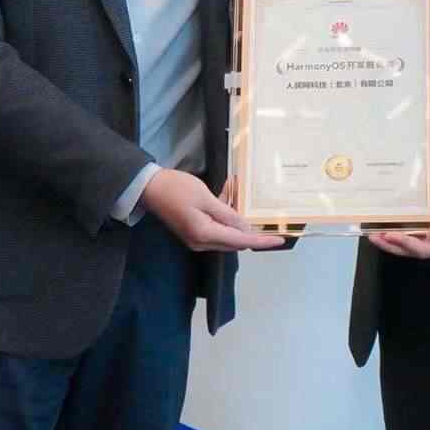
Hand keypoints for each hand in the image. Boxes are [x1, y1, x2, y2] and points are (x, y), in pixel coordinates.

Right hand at [142, 167, 288, 252]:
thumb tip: (245, 228)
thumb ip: (227, 215)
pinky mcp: (194, 232)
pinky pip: (217, 228)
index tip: (279, 240)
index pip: (241, 240)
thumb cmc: (176, 189)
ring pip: (227, 234)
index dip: (261, 241)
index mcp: (205, 234)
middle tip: (262, 212)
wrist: (149, 187)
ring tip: (236, 192)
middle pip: (235, 241)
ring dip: (236, 219)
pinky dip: (225, 216)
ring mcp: (196, 239)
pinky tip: (226, 195)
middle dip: (250, 228)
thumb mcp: (206, 198)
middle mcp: (201, 242)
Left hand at [368, 174, 429, 260]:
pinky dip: (400, 234)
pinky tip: (388, 229)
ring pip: (411, 246)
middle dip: (393, 246)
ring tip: (376, 235)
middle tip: (374, 237)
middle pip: (414, 250)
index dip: (405, 244)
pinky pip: (414, 236)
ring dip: (393, 242)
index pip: (423, 249)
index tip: (388, 235)